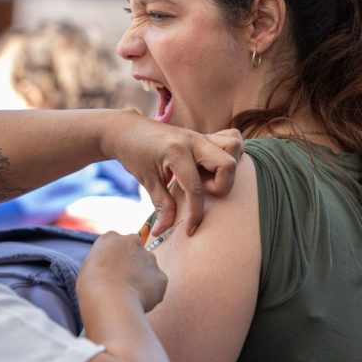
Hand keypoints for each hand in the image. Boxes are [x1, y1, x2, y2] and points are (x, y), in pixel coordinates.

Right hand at [78, 231, 166, 312]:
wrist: (110, 299)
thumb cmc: (92, 285)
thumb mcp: (89, 265)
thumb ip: (103, 260)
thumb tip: (109, 267)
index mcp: (111, 237)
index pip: (116, 244)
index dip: (114, 259)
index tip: (111, 272)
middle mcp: (133, 241)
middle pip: (135, 252)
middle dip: (132, 265)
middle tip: (121, 283)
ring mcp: (150, 258)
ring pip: (148, 268)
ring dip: (142, 278)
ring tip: (129, 295)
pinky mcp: (161, 276)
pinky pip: (156, 285)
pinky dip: (150, 293)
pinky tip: (138, 300)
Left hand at [101, 110, 242, 236]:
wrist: (128, 130)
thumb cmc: (135, 154)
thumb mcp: (147, 182)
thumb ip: (161, 206)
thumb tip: (164, 231)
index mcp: (176, 152)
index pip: (196, 187)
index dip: (196, 214)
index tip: (191, 229)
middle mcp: (194, 141)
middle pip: (227, 163)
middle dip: (221, 186)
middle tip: (202, 191)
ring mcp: (201, 136)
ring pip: (234, 146)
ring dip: (227, 168)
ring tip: (208, 177)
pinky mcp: (204, 135)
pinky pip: (230, 138)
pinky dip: (229, 153)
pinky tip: (213, 166)